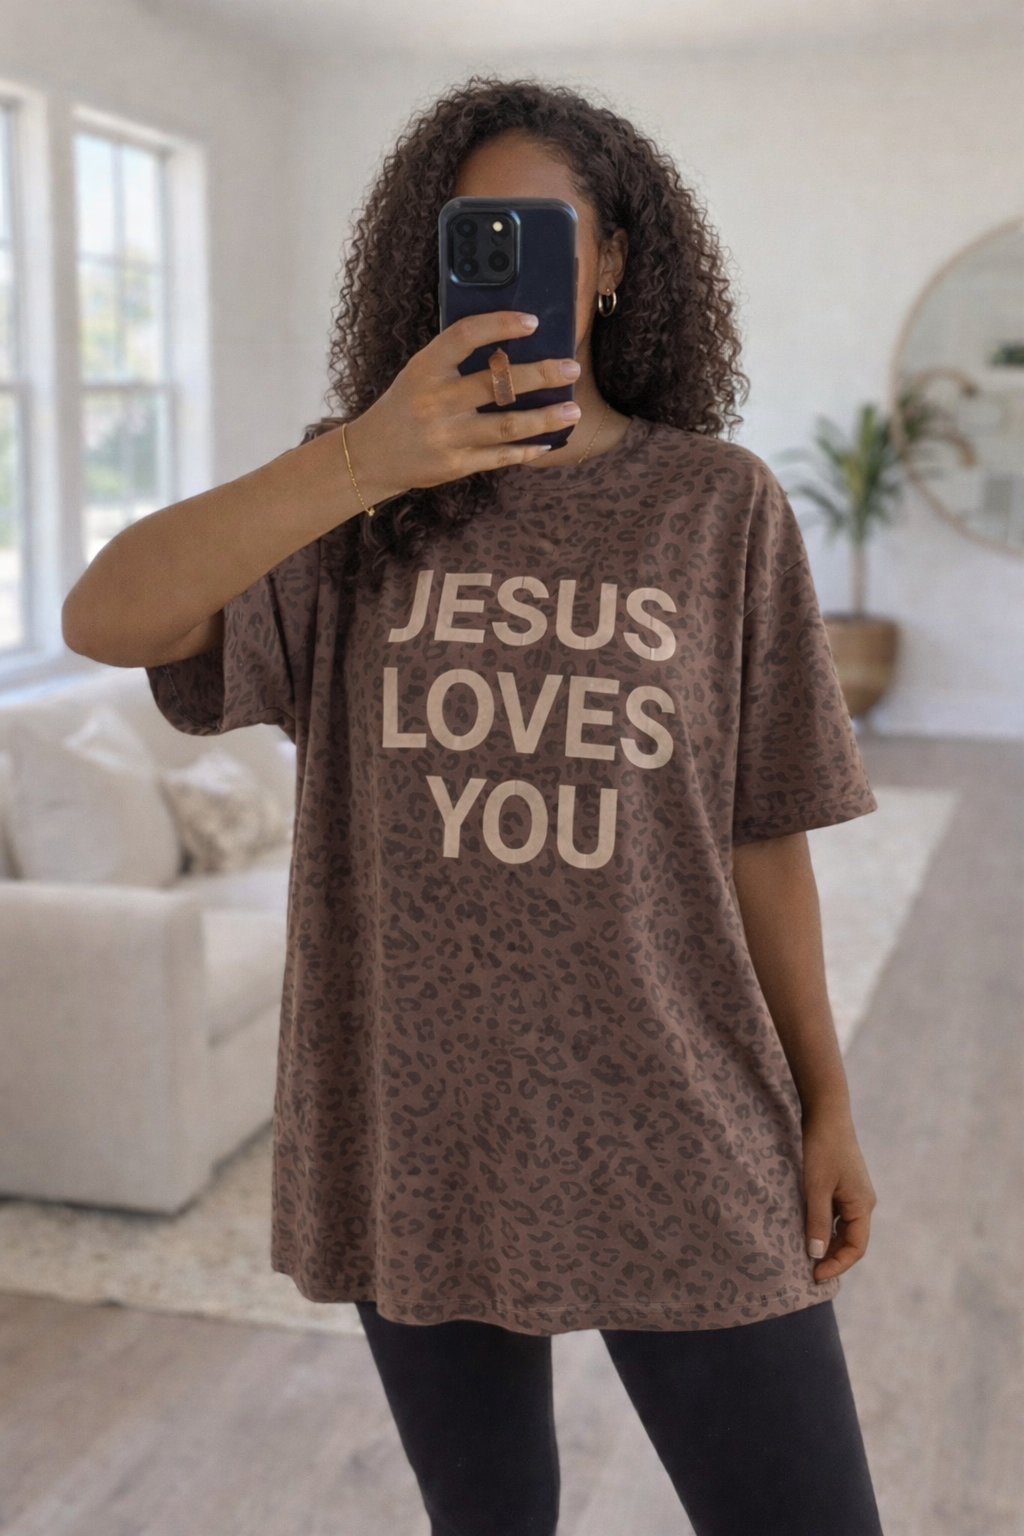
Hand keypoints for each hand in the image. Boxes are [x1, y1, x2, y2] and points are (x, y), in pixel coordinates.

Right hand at [344, 310, 581, 499]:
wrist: (372, 455)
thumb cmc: (405, 405)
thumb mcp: (420, 373)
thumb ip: (456, 360)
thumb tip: (515, 346)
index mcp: (425, 368)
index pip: (465, 336)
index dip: (500, 325)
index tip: (533, 321)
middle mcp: (435, 401)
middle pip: (497, 384)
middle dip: (541, 375)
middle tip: (571, 369)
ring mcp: (446, 436)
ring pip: (507, 425)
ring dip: (545, 418)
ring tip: (573, 410)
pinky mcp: (454, 465)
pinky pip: (500, 457)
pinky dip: (528, 450)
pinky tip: (548, 442)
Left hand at [800, 1105, 877, 1281]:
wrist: (827, 1113)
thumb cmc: (822, 1149)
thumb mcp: (816, 1188)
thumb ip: (817, 1222)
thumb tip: (816, 1255)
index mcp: (863, 1205)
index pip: (855, 1248)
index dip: (837, 1265)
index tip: (814, 1275)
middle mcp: (864, 1202)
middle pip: (852, 1240)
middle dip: (833, 1257)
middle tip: (809, 1271)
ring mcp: (855, 1193)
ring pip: (844, 1228)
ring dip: (829, 1243)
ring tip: (808, 1255)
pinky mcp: (845, 1185)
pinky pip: (838, 1214)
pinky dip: (826, 1226)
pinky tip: (809, 1229)